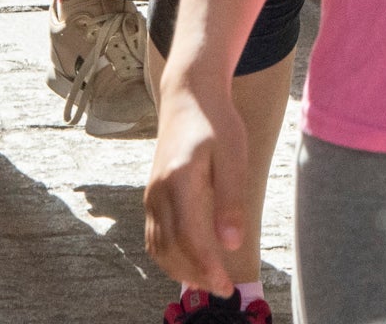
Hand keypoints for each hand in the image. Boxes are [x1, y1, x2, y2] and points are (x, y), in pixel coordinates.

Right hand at [143, 61, 247, 295]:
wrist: (187, 96)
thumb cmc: (216, 123)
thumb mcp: (234, 155)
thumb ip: (231, 199)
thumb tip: (231, 243)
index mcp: (180, 179)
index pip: (189, 237)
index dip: (207, 267)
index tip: (227, 287)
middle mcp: (159, 190)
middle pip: (170, 247)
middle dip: (195, 275)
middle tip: (223, 290)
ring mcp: (151, 193)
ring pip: (157, 246)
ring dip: (180, 270)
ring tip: (208, 281)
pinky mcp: (151, 194)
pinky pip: (153, 235)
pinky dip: (168, 256)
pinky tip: (190, 262)